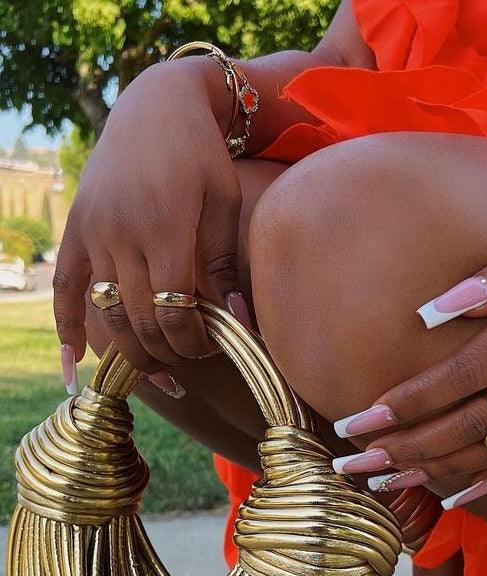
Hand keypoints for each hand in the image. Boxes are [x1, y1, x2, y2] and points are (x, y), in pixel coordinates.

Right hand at [53, 58, 244, 375]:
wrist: (157, 106)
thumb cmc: (203, 156)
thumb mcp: (225, 203)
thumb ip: (226, 265)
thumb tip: (239, 324)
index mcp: (164, 229)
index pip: (175, 311)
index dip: (194, 342)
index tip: (214, 347)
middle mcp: (121, 235)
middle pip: (140, 320)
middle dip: (168, 353)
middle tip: (191, 363)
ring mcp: (93, 233)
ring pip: (105, 314)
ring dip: (130, 353)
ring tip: (157, 375)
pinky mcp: (76, 229)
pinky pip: (64, 287)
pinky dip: (66, 327)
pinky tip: (77, 363)